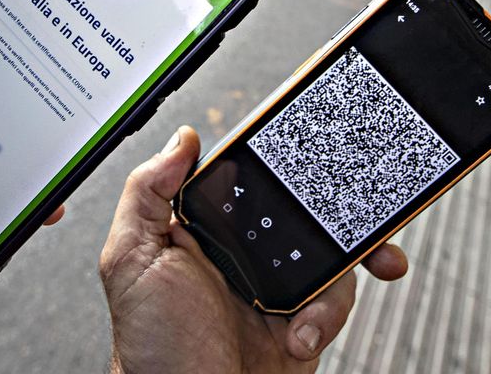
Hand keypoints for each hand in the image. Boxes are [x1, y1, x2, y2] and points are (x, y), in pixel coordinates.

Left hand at [99, 126, 408, 373]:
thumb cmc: (151, 349)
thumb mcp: (131, 261)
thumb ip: (147, 193)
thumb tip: (180, 141)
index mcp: (205, 229)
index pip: (247, 178)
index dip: (278, 164)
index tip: (310, 156)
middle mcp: (244, 252)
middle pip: (301, 211)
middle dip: (337, 212)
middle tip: (359, 220)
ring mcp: (277, 287)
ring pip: (329, 254)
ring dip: (335, 277)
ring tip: (310, 311)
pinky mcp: (303, 320)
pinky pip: (337, 300)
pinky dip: (329, 316)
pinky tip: (302, 336)